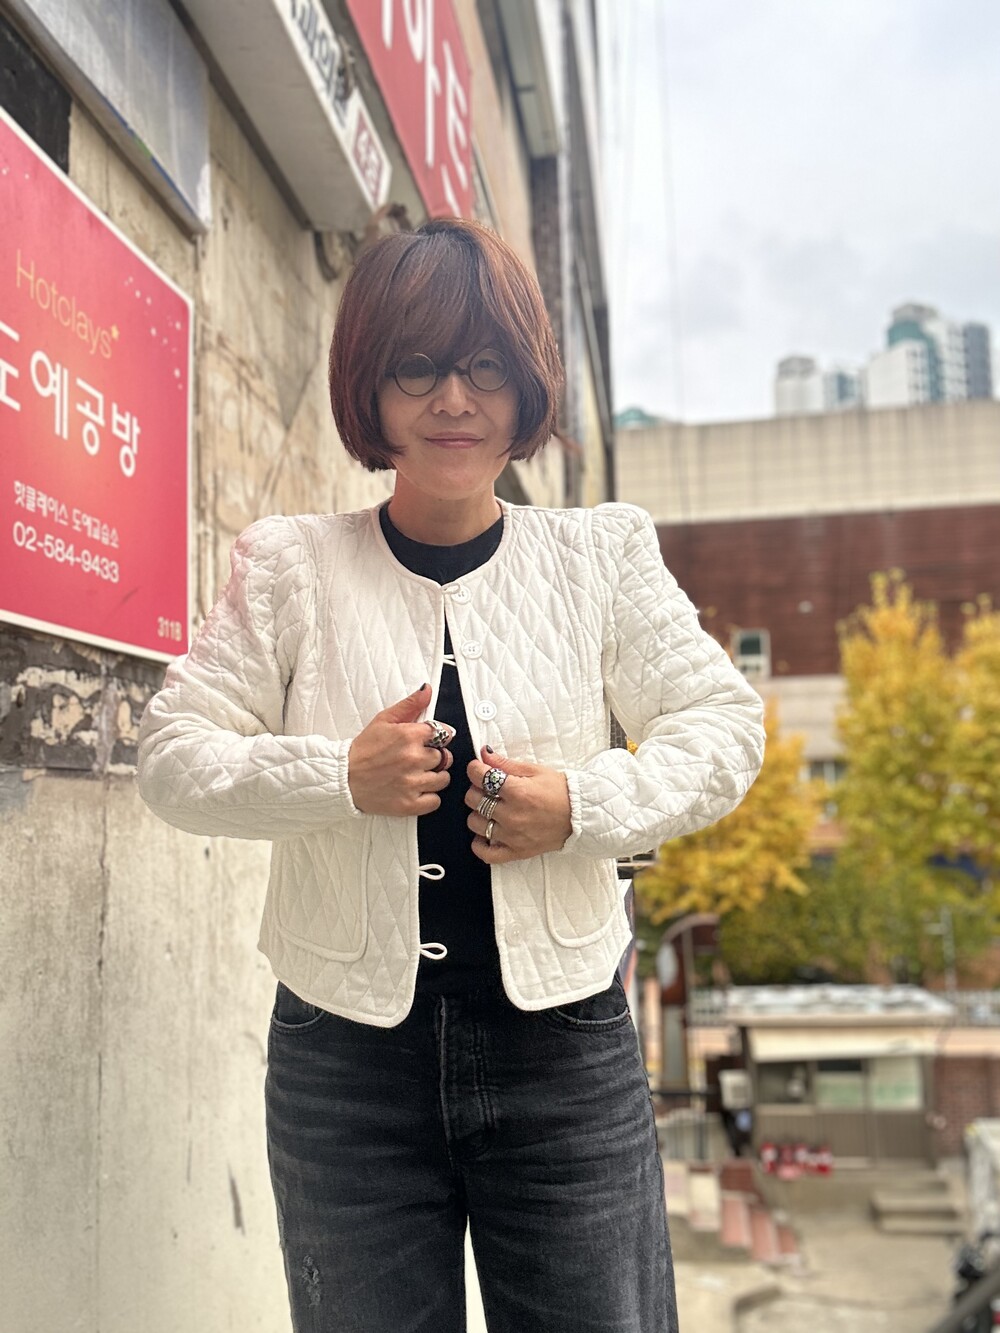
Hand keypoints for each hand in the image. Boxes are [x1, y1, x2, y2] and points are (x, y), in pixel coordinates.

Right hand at [348, 685, 453, 815]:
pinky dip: (429, 797)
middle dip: (434, 757)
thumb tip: (427, 690)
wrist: (343, 778)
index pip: (444, 733)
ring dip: (434, 777)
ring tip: (417, 775)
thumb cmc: (363, 750)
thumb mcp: (384, 720)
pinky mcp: (409, 804)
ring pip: (443, 779)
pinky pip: (435, 801)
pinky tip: (416, 790)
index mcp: (409, 736)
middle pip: (445, 757)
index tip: (430, 741)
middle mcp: (414, 759)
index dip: (438, 737)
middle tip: (418, 759)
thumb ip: (409, 705)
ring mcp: (412, 783)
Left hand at [465, 747, 571, 863]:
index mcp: (518, 791)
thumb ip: (505, 764)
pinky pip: (486, 853)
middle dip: (477, 789)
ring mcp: (512, 836)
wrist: (580, 815)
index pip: (480, 776)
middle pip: (473, 799)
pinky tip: (486, 833)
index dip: (475, 769)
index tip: (478, 769)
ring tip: (490, 809)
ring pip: (475, 823)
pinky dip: (480, 844)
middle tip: (488, 788)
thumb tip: (484, 754)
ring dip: (478, 813)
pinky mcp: (516, 852)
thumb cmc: (560, 791)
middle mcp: (512, 815)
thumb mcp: (534, 770)